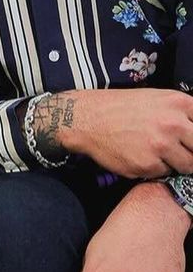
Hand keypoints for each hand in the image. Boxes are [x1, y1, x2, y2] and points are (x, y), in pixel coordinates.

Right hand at [52, 89, 192, 176]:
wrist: (89, 119)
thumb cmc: (122, 108)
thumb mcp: (158, 99)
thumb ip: (183, 113)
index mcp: (179, 103)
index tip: (191, 142)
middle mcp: (173, 124)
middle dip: (192, 152)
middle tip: (181, 152)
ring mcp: (161, 146)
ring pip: (188, 165)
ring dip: (178, 163)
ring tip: (161, 154)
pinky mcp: (147, 164)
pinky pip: (164, 172)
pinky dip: (156, 168)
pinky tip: (142, 156)